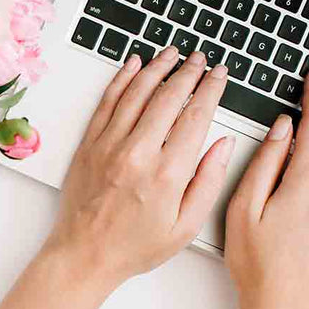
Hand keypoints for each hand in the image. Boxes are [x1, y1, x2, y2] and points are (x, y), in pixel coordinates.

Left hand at [42, 47, 235, 293]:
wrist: (84, 255)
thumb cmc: (133, 247)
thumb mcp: (185, 227)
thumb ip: (209, 182)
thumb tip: (223, 145)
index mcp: (167, 174)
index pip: (196, 116)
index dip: (211, 89)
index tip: (219, 75)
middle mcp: (137, 154)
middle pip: (168, 97)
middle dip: (188, 72)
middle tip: (200, 59)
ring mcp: (109, 146)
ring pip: (136, 93)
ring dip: (157, 68)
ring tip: (172, 54)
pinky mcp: (89, 145)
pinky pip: (107, 103)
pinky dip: (122, 80)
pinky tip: (133, 66)